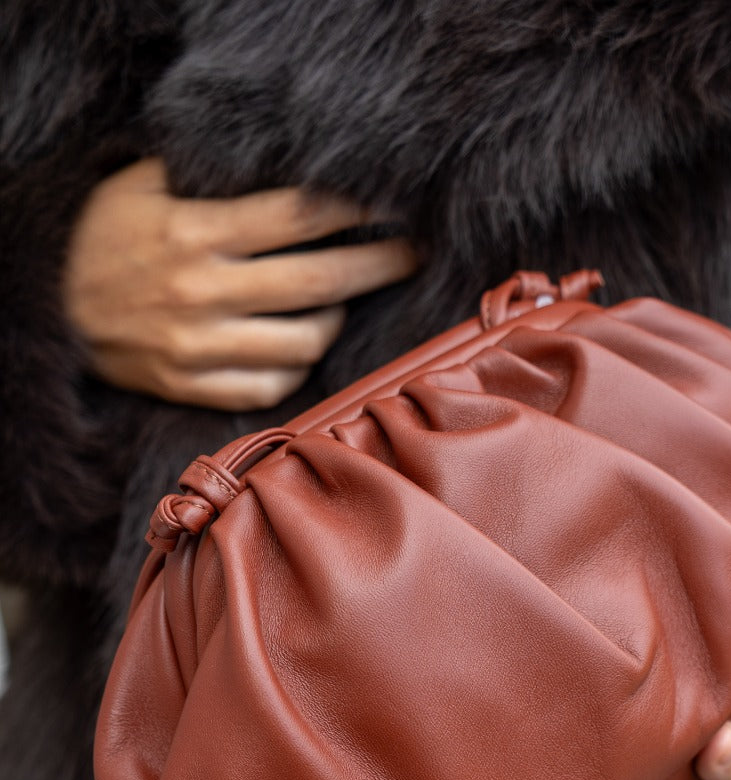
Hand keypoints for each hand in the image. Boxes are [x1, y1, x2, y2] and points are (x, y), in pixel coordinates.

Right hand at [62, 157, 418, 409]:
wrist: (48, 309)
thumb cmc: (100, 238)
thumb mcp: (143, 188)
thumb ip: (210, 180)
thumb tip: (285, 166)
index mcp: (194, 233)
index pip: (297, 218)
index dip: (352, 209)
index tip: (389, 203)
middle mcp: (202, 293)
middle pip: (319, 282)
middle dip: (376, 264)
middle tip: (410, 253)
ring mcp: (198, 349)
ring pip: (304, 344)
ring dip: (336, 321)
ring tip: (344, 301)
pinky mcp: (190, 388)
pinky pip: (271, 388)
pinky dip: (296, 369)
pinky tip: (302, 346)